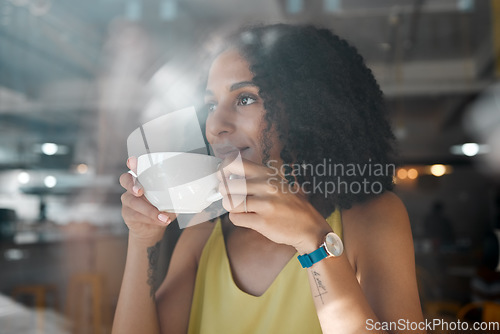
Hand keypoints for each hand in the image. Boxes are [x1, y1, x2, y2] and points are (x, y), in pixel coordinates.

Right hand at [119, 157, 176, 242]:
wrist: (152, 228)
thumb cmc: (162, 208)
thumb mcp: (170, 198)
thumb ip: (175, 192)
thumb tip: (189, 190)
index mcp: (143, 179)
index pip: (134, 167)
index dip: (132, 164)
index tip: (133, 162)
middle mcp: (132, 187)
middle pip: (125, 179)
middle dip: (132, 184)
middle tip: (140, 191)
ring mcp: (128, 200)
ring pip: (132, 201)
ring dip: (149, 209)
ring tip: (163, 216)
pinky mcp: (127, 213)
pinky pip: (136, 215)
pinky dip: (151, 218)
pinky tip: (160, 220)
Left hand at [217, 157, 331, 252]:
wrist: (308, 226)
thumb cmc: (289, 205)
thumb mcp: (276, 183)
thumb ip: (254, 178)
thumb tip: (226, 177)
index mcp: (267, 174)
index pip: (234, 163)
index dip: (223, 170)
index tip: (222, 176)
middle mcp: (266, 186)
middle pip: (227, 185)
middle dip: (224, 192)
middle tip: (231, 196)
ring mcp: (265, 204)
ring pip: (229, 203)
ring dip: (231, 207)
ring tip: (240, 208)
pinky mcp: (263, 222)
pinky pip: (235, 218)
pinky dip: (237, 219)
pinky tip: (247, 218)